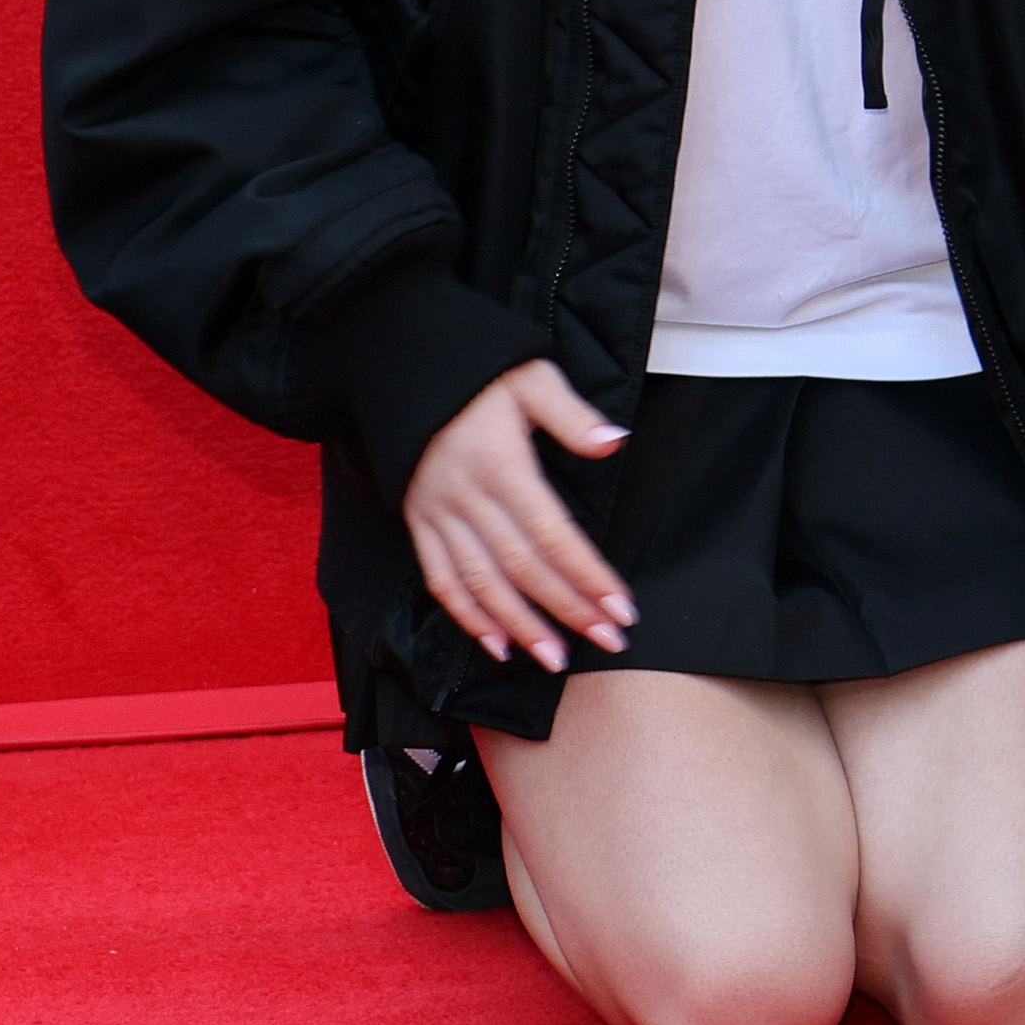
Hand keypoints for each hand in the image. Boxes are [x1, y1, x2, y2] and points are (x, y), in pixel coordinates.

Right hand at [402, 360, 631, 671]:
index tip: (622, 608)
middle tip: (608, 642)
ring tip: (555, 659)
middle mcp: (469, 498)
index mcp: (503, 467)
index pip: (554, 535)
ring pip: (481, 583)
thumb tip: (613, 441)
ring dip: (520, 626)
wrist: (402, 365)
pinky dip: (465, 616)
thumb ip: (571, 414)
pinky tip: (495, 644)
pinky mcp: (417, 523)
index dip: (588, 576)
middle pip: (524, 567)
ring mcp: (438, 515)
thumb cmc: (478, 373)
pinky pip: (440, 578)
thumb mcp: (530, 377)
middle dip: (568, 610)